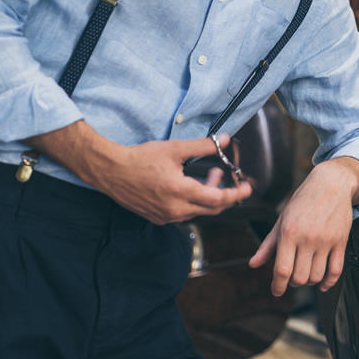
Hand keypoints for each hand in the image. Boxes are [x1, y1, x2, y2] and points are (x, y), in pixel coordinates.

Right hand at [26, 121, 252, 224]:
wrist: (111, 171)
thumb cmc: (140, 158)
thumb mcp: (174, 148)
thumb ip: (203, 146)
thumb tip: (226, 140)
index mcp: (180, 192)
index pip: (218, 199)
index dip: (236, 194)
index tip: (248, 188)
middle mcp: (175, 209)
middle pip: (212, 209)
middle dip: (226, 194)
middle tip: (233, 180)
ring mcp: (166, 216)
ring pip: (198, 211)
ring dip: (209, 196)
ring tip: (210, 175)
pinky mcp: (158, 217)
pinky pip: (185, 213)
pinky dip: (194, 201)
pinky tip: (192, 186)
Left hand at [248, 159, 357, 295]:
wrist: (331, 184)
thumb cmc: (304, 200)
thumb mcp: (282, 220)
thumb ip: (268, 244)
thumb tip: (254, 263)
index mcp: (289, 233)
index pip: (282, 270)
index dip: (277, 286)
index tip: (276, 291)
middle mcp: (308, 238)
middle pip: (299, 278)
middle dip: (293, 283)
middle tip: (291, 278)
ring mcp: (326, 241)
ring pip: (316, 276)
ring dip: (309, 282)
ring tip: (306, 274)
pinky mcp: (341, 242)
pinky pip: (335, 271)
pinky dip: (328, 283)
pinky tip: (322, 283)